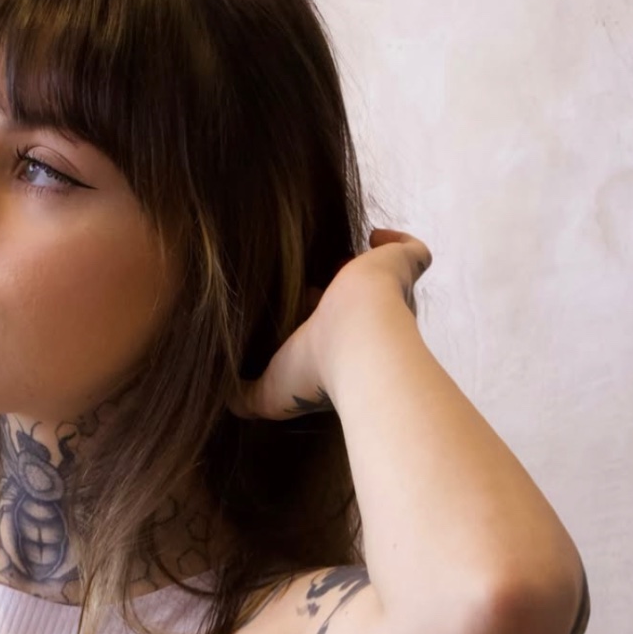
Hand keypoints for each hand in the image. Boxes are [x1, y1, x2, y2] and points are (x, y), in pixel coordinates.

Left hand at [228, 228, 432, 420]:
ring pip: (378, 278)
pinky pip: (410, 252)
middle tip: (312, 277)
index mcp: (332, 346)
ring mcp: (388, 297)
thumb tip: (222, 396)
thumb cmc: (313, 370)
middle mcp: (364, 324)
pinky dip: (397, 242)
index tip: (292, 302)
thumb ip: (243, 395)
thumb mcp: (268, 394)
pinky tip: (375, 237)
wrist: (357, 343)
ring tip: (339, 254)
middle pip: (349, 301)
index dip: (306, 311)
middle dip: (334, 289)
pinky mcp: (402, 268)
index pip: (320, 324)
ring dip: (362, 267)